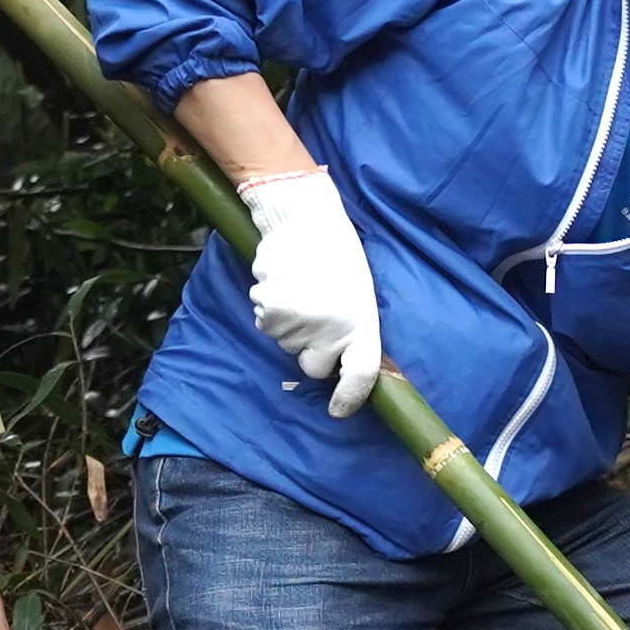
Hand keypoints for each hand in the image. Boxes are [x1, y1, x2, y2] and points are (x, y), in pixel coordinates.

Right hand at [239, 167, 389, 420]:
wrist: (304, 218)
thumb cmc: (336, 255)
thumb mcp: (358, 294)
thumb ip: (351, 330)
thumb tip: (337, 363)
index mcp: (363, 324)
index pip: (360, 375)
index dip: (350, 398)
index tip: (339, 411)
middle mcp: (332, 330)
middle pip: (312, 366)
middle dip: (310, 351)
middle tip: (315, 314)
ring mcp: (299, 323)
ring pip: (285, 344)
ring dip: (289, 324)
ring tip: (299, 289)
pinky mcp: (272, 311)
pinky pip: (266, 324)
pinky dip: (270, 310)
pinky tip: (282, 284)